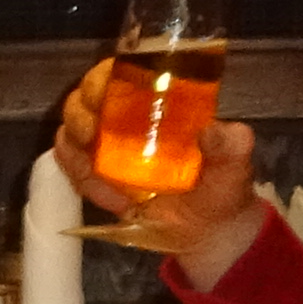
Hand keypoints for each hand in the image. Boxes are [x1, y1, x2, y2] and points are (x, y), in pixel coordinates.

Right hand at [51, 55, 267, 284]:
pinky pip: (70, 168)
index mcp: (157, 100)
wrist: (208, 230)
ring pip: (68, 132)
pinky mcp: (93, 174)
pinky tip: (112, 200)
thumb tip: (212, 130)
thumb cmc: (221, 186)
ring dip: (77, 153)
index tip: (102, 95)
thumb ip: (231, 145)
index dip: (102, 78)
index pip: (119, 73)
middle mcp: (124, 116)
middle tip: (91, 137)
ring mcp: (104, 145)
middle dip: (80, 114)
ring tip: (104, 179)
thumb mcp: (234, 164)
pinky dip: (81, 181)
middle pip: (83, 99)